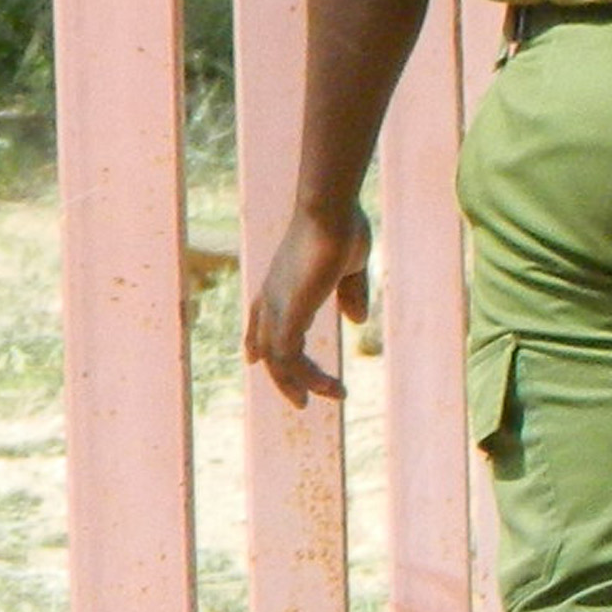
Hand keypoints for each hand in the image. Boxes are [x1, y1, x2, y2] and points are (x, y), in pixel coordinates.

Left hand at [246, 201, 372, 403]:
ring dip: (302, 382)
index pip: (260, 318)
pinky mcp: (288, 315)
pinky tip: (328, 385)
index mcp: (282, 282)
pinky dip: (305, 376)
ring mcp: (277, 307)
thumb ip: (351, 293)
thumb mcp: (350, 265)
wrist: (328, 211)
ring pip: (278, 359)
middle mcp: (273, 298)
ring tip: (330, 395)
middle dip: (285, 376)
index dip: (256, 341)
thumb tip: (356, 321)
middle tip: (304, 400)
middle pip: (267, 347)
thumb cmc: (341, 226)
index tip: (254, 361)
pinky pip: (288, 357)